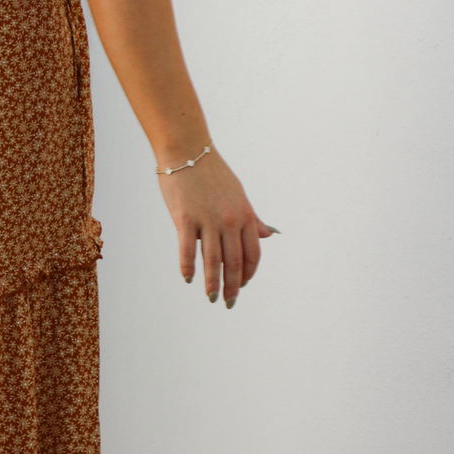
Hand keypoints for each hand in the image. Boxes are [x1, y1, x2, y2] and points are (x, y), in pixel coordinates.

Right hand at [156, 150, 275, 304]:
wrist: (187, 152)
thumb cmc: (212, 174)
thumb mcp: (239, 195)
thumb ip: (252, 219)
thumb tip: (268, 235)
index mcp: (245, 215)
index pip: (252, 254)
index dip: (248, 274)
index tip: (242, 286)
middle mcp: (230, 221)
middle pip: (234, 263)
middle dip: (233, 287)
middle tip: (229, 302)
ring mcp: (208, 221)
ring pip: (213, 262)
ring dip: (213, 284)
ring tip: (212, 298)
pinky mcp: (185, 219)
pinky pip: (188, 250)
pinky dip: (188, 268)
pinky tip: (188, 279)